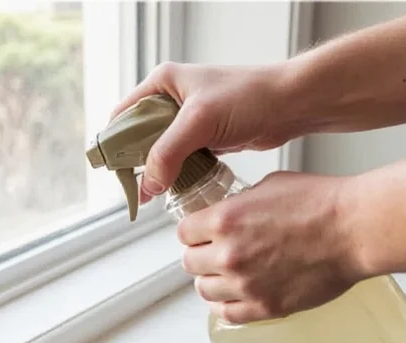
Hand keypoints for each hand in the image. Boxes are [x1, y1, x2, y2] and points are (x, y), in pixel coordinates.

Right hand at [110, 62, 296, 203]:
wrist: (292, 104)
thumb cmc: (250, 98)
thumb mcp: (200, 122)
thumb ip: (168, 153)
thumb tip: (148, 185)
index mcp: (162, 84)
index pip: (123, 116)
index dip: (114, 145)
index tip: (114, 173)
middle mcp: (171, 99)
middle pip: (138, 137)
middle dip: (136, 163)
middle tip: (136, 189)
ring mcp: (188, 119)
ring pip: (159, 151)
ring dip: (157, 172)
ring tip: (153, 195)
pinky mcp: (204, 136)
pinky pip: (180, 159)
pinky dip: (176, 174)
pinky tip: (176, 189)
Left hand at [178, 171, 364, 323]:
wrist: (355, 230)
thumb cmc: (321, 203)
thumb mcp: (268, 186)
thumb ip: (239, 204)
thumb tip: (226, 213)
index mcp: (224, 220)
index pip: (184, 233)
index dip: (194, 232)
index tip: (202, 233)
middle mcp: (228, 254)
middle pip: (190, 262)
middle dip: (201, 255)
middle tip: (216, 252)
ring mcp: (245, 284)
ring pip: (204, 290)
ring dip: (212, 281)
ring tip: (228, 275)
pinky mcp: (264, 307)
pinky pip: (227, 314)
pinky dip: (226, 305)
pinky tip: (235, 296)